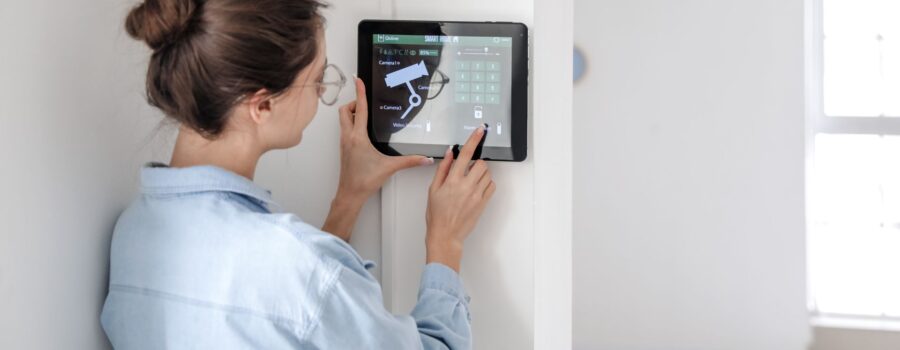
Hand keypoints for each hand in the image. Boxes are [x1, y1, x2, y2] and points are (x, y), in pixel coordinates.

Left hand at [323, 78, 432, 240]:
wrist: (350, 194)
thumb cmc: (365, 181)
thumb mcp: (390, 167)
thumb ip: (410, 161)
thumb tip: (426, 159)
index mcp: (358, 137)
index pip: (359, 110)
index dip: (359, 93)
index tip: (358, 80)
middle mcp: (348, 137)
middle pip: (344, 111)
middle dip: (354, 103)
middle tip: (366, 104)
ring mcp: (344, 142)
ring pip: (342, 120)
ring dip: (351, 113)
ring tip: (366, 116)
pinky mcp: (344, 148)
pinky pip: (344, 129)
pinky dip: (351, 124)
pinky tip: (363, 131)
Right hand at [425, 126, 495, 271]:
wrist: (446, 234)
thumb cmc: (437, 214)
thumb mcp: (433, 189)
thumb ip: (443, 169)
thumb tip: (450, 153)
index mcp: (452, 181)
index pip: (466, 154)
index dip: (474, 140)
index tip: (480, 130)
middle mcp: (466, 186)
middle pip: (481, 163)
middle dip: (476, 163)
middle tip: (468, 170)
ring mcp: (477, 195)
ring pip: (488, 174)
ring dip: (482, 173)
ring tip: (471, 182)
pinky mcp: (483, 203)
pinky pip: (492, 186)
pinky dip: (487, 183)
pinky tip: (477, 189)